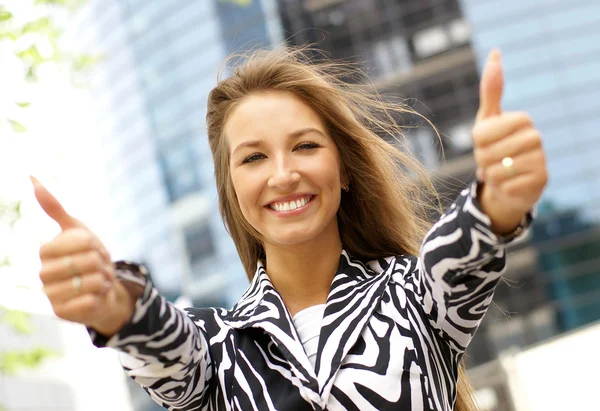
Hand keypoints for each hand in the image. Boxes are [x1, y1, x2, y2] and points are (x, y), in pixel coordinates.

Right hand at [32, 176, 133, 335]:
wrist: (100, 288)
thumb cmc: (87, 256)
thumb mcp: (76, 229)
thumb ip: (54, 207)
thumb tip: (31, 177)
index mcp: (45, 251)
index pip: (81, 241)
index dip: (95, 244)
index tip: (93, 247)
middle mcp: (42, 273)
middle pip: (88, 262)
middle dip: (102, 262)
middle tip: (98, 266)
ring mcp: (50, 295)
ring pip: (90, 281)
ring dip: (102, 279)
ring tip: (97, 280)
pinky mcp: (61, 313)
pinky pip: (90, 300)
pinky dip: (99, 296)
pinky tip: (94, 296)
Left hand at [472, 50, 547, 234]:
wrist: (508, 182)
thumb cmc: (496, 147)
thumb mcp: (488, 119)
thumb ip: (491, 90)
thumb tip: (495, 52)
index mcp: (522, 119)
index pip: (481, 133)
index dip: (477, 143)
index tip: (485, 143)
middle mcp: (535, 137)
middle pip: (487, 153)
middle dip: (482, 161)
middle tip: (492, 160)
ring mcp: (541, 159)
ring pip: (497, 171)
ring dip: (491, 175)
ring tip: (500, 171)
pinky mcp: (541, 181)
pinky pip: (507, 186)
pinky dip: (502, 187)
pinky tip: (510, 184)